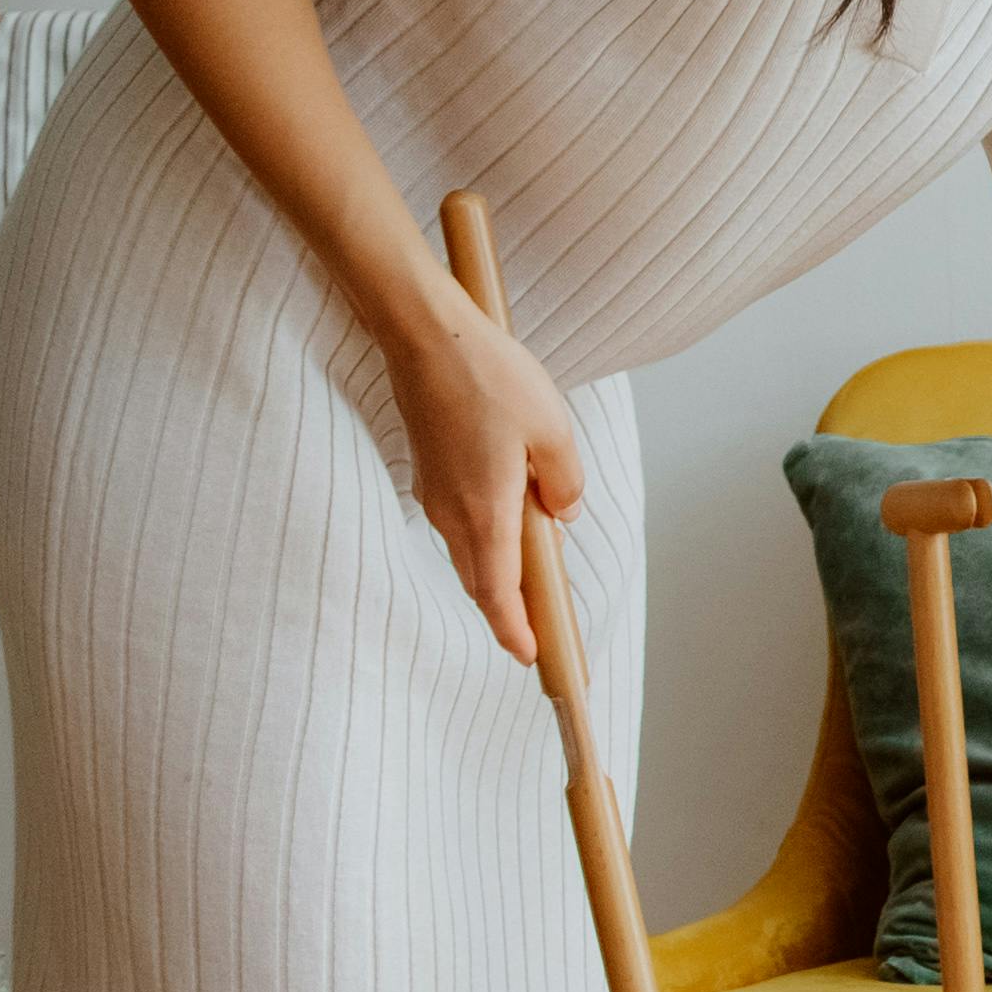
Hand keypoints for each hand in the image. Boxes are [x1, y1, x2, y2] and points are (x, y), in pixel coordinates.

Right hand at [385, 292, 584, 660]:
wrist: (426, 335)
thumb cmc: (490, 376)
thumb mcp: (553, 429)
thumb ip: (565, 481)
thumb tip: (563, 513)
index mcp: (485, 511)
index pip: (497, 593)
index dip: (514, 630)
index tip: (532, 656)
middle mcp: (453, 512)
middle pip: (483, 579)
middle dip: (513, 606)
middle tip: (546, 622)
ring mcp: (435, 492)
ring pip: (471, 548)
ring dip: (504, 563)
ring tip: (545, 559)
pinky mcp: (429, 471)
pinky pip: (462, 519)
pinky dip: (489, 531)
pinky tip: (518, 510)